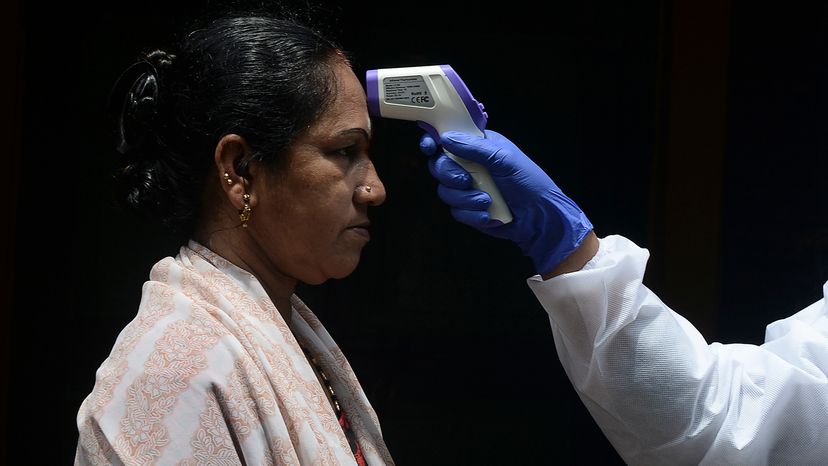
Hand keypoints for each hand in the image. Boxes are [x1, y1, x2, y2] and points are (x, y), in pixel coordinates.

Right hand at [419, 129, 592, 274]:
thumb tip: (446, 138)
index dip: (434, 141)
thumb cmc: (529, 182)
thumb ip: (475, 148)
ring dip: (465, 198)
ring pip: (445, 191)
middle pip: (439, 165)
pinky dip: (471, 214)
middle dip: (450, 175)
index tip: (430, 147)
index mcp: (478, 146)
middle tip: (467, 181)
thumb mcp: (505, 159)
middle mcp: (469, 165)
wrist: (540, 218)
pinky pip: (455, 211)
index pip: (447, 138)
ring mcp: (467, 188)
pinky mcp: (468, 209)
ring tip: (487, 201)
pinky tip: (488, 214)